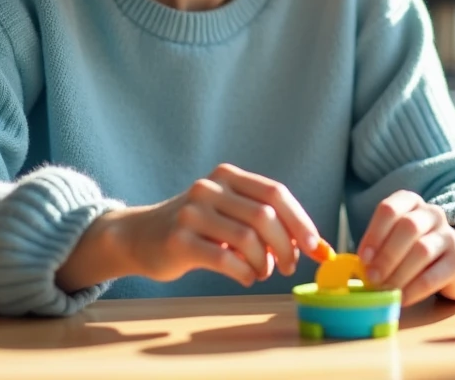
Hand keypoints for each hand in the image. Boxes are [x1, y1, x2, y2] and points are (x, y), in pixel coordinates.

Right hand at [56, 163, 321, 291]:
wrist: (139, 236)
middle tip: (287, 267)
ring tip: (260, 272)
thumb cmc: (196, 228)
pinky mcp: (178, 240)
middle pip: (264, 216)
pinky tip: (244, 277)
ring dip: (263, 263)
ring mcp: (191, 212)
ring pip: (247, 240)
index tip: (313, 246)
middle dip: (285, 246)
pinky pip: (224, 260)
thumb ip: (265, 221)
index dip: (299, 220)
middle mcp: (209, 188)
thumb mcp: (228, 212)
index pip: (274, 193)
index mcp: (227, 176)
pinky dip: (243, 273)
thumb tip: (315, 245)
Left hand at [357, 190, 454, 305]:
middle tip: (372, 278)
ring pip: (422, 250)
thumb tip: (358, 266)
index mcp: (411, 203)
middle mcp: (432, 214)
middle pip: (407, 227)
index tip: (363, 258)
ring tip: (386, 289)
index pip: (389, 209)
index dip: (374, 234)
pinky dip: (414, 289)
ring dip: (399, 273)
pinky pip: (434, 275)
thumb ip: (377, 249)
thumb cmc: (414, 252)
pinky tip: (403, 299)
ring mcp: (450, 235)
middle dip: (386, 255)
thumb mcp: (394, 243)